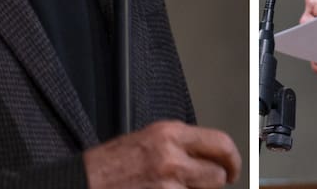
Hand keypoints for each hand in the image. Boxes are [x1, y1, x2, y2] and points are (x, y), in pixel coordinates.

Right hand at [83, 120, 240, 187]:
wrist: (84, 183)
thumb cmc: (108, 166)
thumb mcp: (145, 140)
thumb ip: (178, 145)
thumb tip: (206, 156)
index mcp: (168, 134)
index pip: (220, 143)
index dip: (232, 159)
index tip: (232, 169)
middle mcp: (170, 158)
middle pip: (217, 175)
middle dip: (213, 183)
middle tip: (203, 185)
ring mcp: (167, 186)